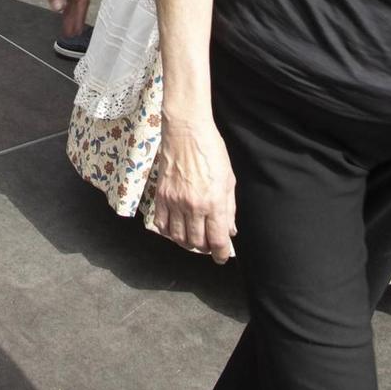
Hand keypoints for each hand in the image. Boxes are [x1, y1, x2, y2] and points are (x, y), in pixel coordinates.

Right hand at [149, 116, 237, 261]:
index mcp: (214, 201)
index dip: (221, 254)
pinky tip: (176, 230)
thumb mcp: (229, 179)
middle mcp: (193, 205)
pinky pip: (161, 224)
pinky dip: (169, 233)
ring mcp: (174, 202)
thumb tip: (230, 231)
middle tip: (209, 245)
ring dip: (187, 243)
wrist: (186, 132)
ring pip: (178, 237)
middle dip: (205, 249)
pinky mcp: (161, 196)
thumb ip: (229, 208)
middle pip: (197, 242)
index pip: (217, 240)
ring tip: (194, 240)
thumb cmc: (212, 151)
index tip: (222, 257)